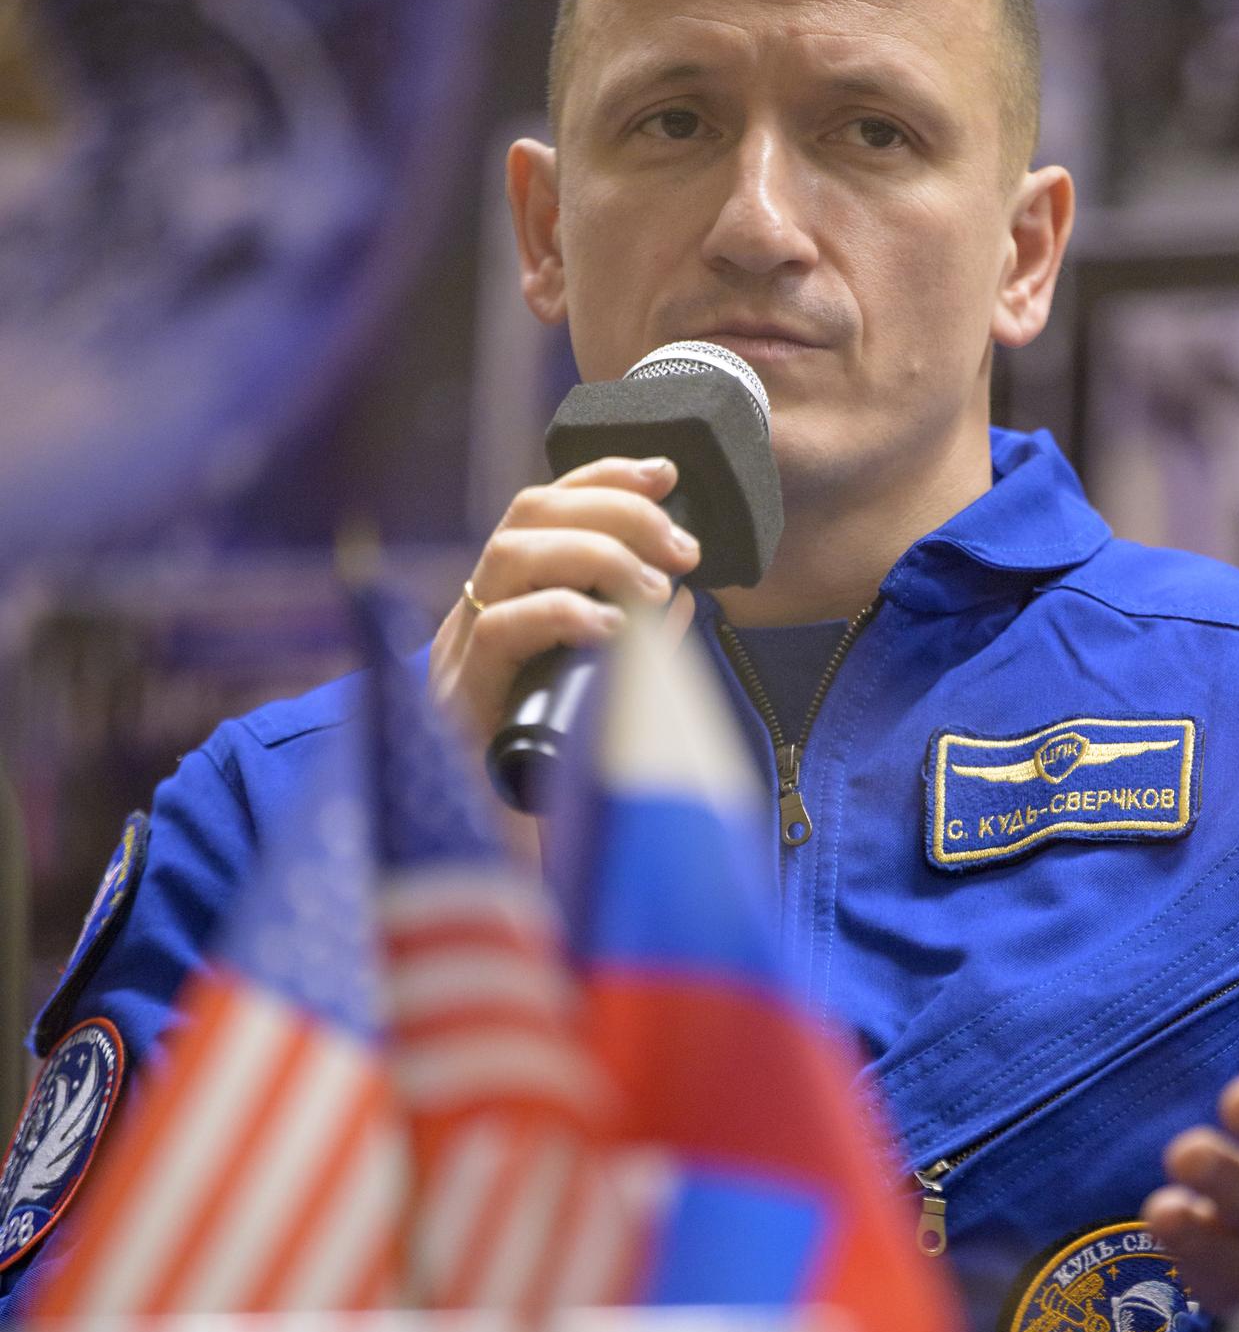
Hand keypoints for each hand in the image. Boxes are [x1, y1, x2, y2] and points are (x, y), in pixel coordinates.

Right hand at [429, 455, 699, 750]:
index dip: (604, 474)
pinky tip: (610, 627)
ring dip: (595, 552)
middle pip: (530, 513)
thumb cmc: (556, 770)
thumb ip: (640, 645)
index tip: (667, 471)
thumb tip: (686, 599)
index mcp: (511, 599)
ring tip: (654, 585)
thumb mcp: (607, 691)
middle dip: (614, 509)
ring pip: (511, 555)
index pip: (547, 506)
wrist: (498, 861)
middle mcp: (478, 612)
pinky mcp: (459, 697)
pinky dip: (560, 613)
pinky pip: (499, 630)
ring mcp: (462, 651)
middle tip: (682, 545)